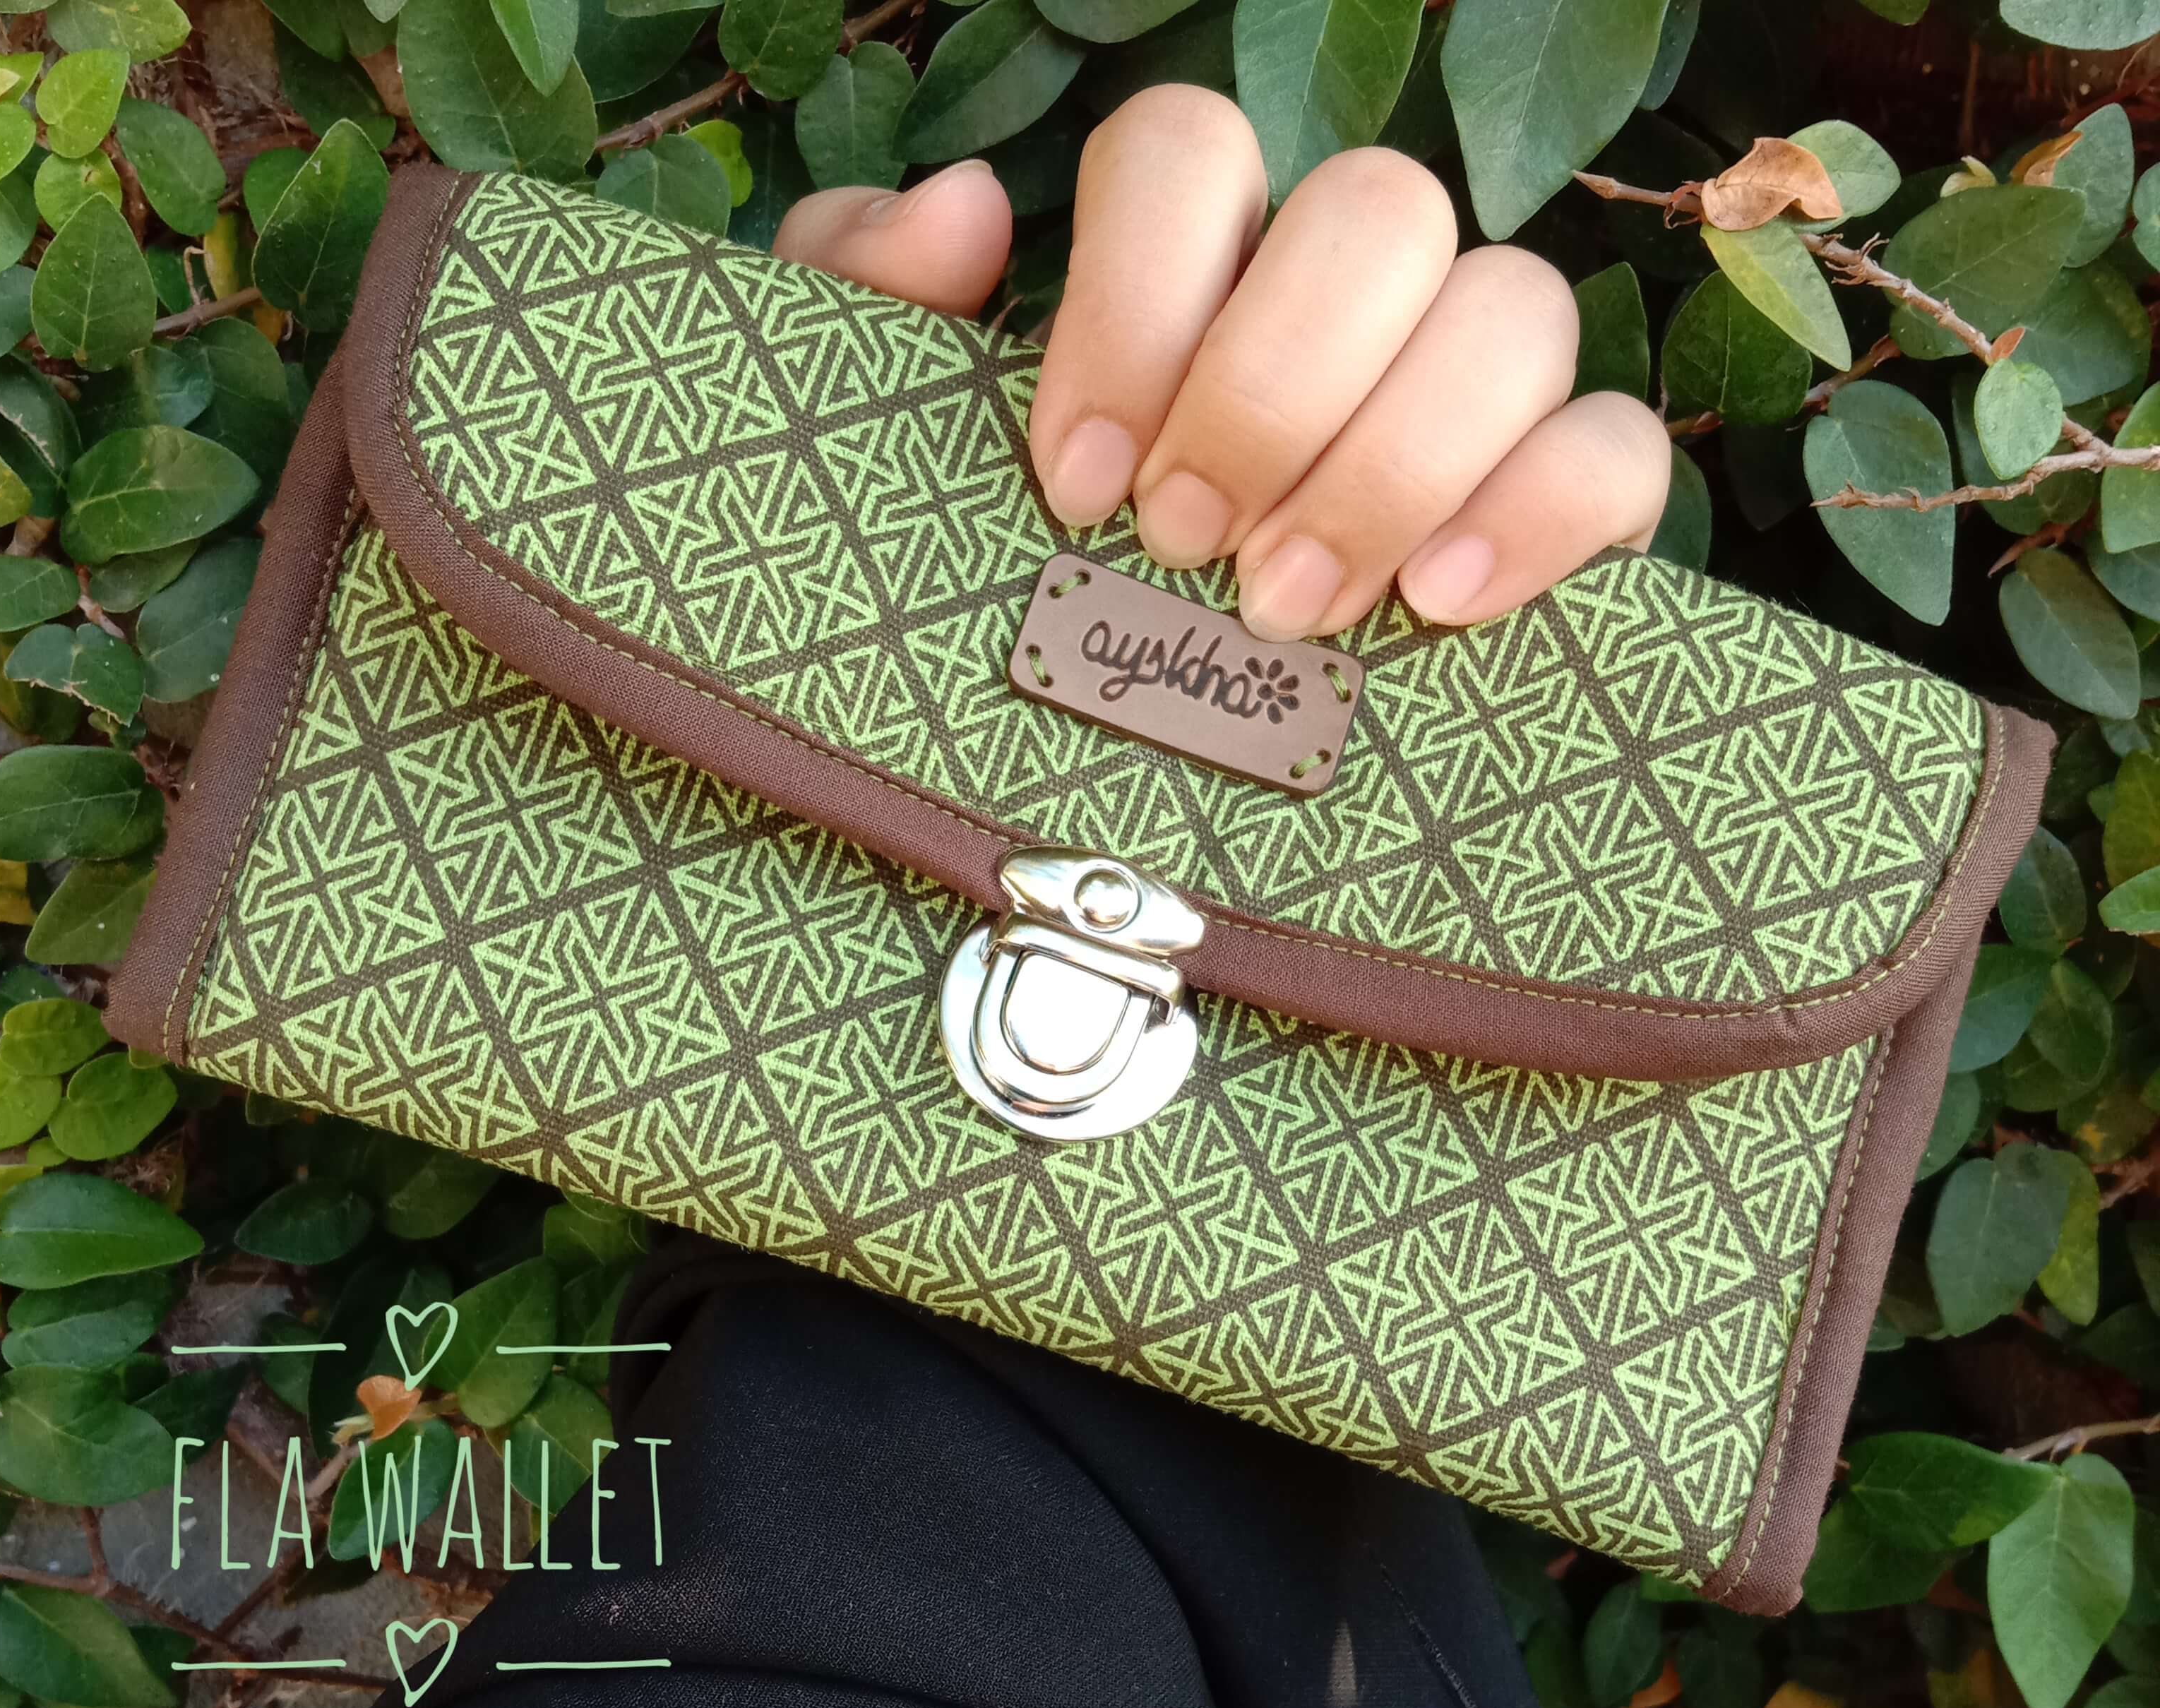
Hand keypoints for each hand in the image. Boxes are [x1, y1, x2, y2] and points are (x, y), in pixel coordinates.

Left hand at [773, 84, 1670, 640]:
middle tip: (1185, 546)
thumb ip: (867, 299)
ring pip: (1518, 312)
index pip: (1197, 150)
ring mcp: (1472, 390)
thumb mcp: (888, 448)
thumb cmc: (1006, 584)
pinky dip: (1538, 514)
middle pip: (1383, 209)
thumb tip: (967, 210)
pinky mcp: (1566, 504)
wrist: (1115, 780)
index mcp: (1196, 258)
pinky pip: (1618, 451)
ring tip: (1286, 607)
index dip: (1136, 296)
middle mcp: (1350, 294)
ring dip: (1393, 462)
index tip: (1076, 477)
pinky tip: (1435, 604)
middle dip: (1273, 391)